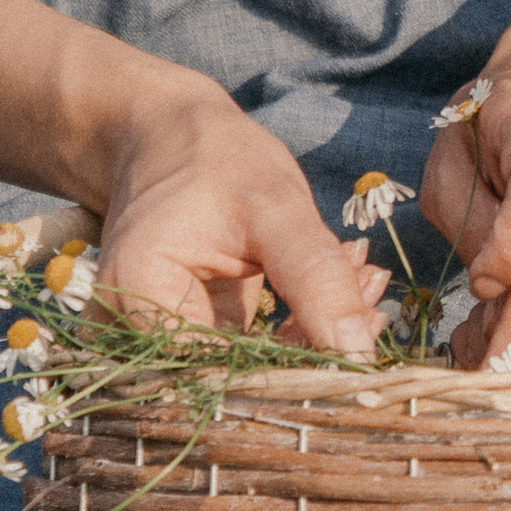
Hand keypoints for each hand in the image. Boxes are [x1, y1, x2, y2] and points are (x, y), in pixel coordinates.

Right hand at [96, 78, 385, 353]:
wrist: (169, 135)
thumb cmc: (214, 157)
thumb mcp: (274, 205)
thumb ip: (316, 277)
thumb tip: (359, 355)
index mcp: (139, 295)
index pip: (227, 371)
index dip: (301, 369)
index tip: (366, 341)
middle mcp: (136, 331)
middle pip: (241, 374)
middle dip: (317, 345)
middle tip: (374, 292)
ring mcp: (161, 338)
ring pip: (253, 368)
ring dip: (316, 334)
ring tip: (366, 280)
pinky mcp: (192, 336)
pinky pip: (253, 351)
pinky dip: (300, 324)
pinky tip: (344, 287)